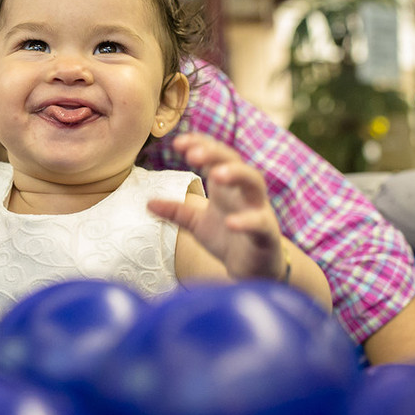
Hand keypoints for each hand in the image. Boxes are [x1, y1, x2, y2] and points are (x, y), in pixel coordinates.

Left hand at [147, 133, 286, 280]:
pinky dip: (247, 221)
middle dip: (215, 153)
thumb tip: (147, 203)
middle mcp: (243, 193)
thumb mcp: (196, 224)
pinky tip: (230, 222)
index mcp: (226, 187)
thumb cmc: (228, 240)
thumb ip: (175, 211)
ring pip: (255, 182)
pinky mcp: (266, 234)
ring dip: (237, 174)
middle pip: (234, 161)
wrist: (253, 272)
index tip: (178, 143)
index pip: (216, 156)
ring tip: (216, 174)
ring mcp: (258, 210)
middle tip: (192, 154)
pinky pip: (261, 223)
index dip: (200, 145)